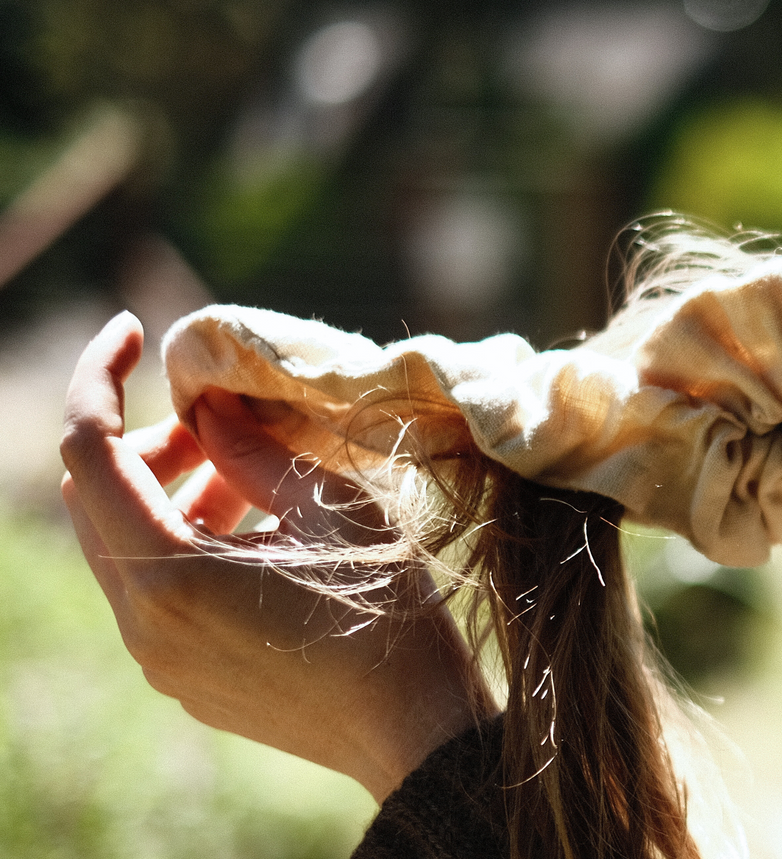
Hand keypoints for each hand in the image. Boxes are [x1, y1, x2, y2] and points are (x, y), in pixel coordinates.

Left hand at [60, 312, 487, 801]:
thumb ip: (258, 449)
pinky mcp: (184, 678)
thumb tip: (211, 406)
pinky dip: (182, 543)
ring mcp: (159, 660)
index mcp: (171, 575)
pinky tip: (256, 534)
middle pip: (95, 500)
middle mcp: (144, 624)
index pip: (89, 452)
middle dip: (147, 441)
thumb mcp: (336, 506)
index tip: (131, 328)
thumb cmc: (390, 611)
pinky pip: (152, 593)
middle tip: (222, 422)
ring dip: (169, 494)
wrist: (415, 728)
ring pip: (123, 548)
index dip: (98, 378)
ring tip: (249, 475)